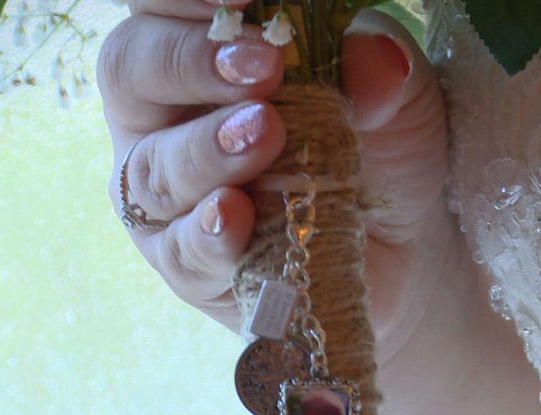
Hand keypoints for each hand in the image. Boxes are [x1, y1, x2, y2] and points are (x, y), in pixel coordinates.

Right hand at [98, 0, 447, 337]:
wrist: (408, 246)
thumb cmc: (382, 148)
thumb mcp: (399, 98)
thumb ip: (383, 69)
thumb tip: (375, 55)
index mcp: (202, 49)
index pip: (162, 5)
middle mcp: (164, 114)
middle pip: (133, 70)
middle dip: (191, 63)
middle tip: (262, 67)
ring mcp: (167, 193)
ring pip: (153, 167)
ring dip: (205, 149)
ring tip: (264, 135)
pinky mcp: (187, 263)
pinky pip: (181, 250)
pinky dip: (207, 233)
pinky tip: (233, 215)